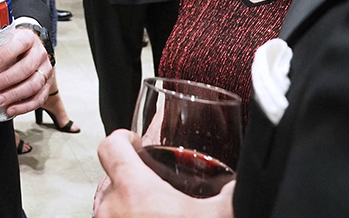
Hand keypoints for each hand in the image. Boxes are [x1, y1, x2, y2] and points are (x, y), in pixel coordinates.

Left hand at [0, 28, 51, 115]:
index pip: (20, 43)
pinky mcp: (46, 85)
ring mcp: (45, 70)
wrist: (30, 49)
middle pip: (27, 67)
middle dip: (8, 79)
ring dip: (15, 95)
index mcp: (27, 38)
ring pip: (34, 84)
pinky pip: (38, 98)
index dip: (8, 53)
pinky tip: (11, 109)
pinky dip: (24, 106)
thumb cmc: (13, 45)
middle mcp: (39, 53)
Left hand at [95, 130, 234, 217]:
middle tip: (154, 184)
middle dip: (131, 177)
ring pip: (109, 202)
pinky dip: (125, 216)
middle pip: (111, 176)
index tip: (136, 142)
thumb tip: (240, 186)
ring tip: (152, 207)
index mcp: (133, 189)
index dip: (123, 138)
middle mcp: (111, 207)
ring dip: (127, 201)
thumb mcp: (215, 216)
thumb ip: (227, 194)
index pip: (110, 145)